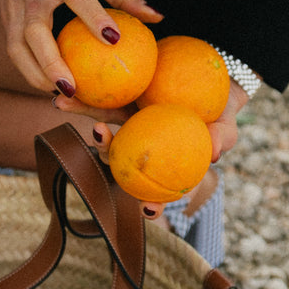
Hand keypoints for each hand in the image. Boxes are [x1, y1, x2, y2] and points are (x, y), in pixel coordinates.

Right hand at [0, 0, 160, 93]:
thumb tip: (157, 18)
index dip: (94, 16)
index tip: (114, 40)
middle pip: (36, 30)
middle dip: (52, 62)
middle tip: (73, 88)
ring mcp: (14, 7)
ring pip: (18, 47)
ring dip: (36, 75)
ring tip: (61, 94)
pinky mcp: (6, 20)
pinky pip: (15, 51)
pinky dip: (30, 71)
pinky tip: (49, 86)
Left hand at [62, 78, 251, 217]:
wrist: (210, 78)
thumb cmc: (220, 110)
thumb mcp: (226, 124)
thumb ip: (222, 137)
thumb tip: (214, 154)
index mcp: (165, 165)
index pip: (159, 192)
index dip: (154, 205)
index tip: (148, 210)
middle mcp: (142, 152)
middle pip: (120, 162)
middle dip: (104, 155)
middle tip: (99, 140)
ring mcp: (128, 128)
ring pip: (103, 134)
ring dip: (83, 122)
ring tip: (66, 105)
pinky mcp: (118, 103)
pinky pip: (98, 104)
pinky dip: (80, 100)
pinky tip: (62, 93)